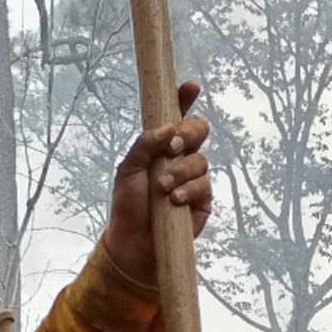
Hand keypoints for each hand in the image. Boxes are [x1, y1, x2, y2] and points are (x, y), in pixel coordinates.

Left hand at [102, 81, 211, 286]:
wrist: (133, 244)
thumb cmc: (128, 206)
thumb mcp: (127, 171)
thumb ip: (144, 146)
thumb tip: (166, 129)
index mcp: (161, 146)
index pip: (176, 117)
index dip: (184, 99)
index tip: (190, 87)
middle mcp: (180, 158)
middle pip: (198, 131)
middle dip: (188, 134)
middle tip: (171, 147)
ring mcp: (194, 178)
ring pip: (201, 160)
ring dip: (181, 170)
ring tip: (163, 188)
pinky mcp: (202, 200)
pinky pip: (205, 186)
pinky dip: (190, 190)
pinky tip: (175, 200)